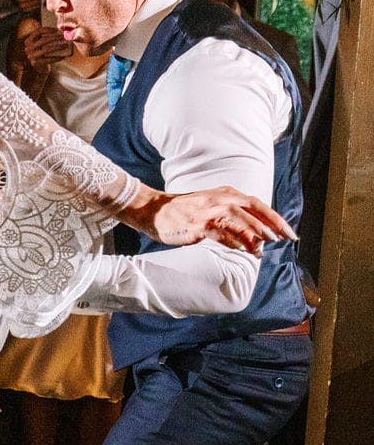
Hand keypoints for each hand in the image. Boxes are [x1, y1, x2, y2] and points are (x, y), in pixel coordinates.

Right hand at [18, 23, 72, 66]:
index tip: (57, 30)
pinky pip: (48, 59)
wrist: (38, 67)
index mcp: (28, 41)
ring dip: (58, 46)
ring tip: (66, 45)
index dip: (47, 29)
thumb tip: (61, 31)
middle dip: (55, 38)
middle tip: (64, 37)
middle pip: (43, 40)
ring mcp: (31, 56)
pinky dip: (57, 57)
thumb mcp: (40, 44)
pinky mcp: (36, 63)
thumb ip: (46, 37)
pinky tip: (63, 56)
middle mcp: (28, 48)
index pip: (38, 32)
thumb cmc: (42, 53)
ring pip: (46, 49)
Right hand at [139, 186, 296, 253]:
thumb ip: (233, 217)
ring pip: (240, 222)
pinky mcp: (199, 224)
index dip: (276, 219)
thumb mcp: (212, 207)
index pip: (258, 205)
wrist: (155, 209)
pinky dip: (235, 242)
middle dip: (271, 227)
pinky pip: (222, 233)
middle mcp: (221, 199)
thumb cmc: (185, 211)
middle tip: (284, 240)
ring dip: (255, 236)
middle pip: (253, 211)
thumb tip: (255, 235)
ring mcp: (210, 211)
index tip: (289, 233)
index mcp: (227, 194)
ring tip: (263, 249)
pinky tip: (244, 250)